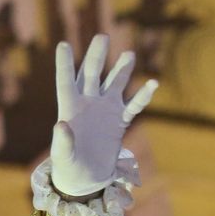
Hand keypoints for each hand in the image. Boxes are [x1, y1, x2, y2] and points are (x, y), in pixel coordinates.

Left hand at [49, 34, 156, 196]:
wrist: (84, 178)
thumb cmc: (67, 167)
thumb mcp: (62, 156)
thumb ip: (61, 141)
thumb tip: (61, 126)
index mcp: (68, 108)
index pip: (66, 81)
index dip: (64, 64)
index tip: (62, 44)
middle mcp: (87, 104)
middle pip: (91, 75)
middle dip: (97, 56)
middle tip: (102, 37)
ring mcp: (104, 110)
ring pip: (114, 84)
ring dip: (121, 70)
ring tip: (129, 55)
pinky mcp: (119, 121)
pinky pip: (133, 105)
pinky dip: (142, 96)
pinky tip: (153, 84)